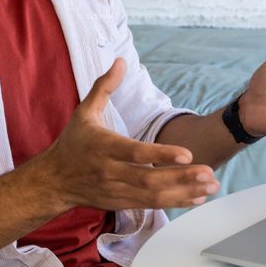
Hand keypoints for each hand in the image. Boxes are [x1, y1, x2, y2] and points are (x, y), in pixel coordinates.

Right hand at [39, 58, 219, 210]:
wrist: (54, 181)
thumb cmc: (73, 143)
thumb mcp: (84, 112)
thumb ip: (104, 87)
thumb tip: (120, 61)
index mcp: (104, 147)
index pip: (135, 153)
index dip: (161, 155)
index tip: (187, 154)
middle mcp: (111, 172)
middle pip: (149, 179)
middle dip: (181, 177)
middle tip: (209, 172)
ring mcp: (117, 190)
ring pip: (154, 196)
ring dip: (185, 191)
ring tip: (211, 185)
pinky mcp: (122, 203)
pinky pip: (152, 205)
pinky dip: (176, 202)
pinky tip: (198, 196)